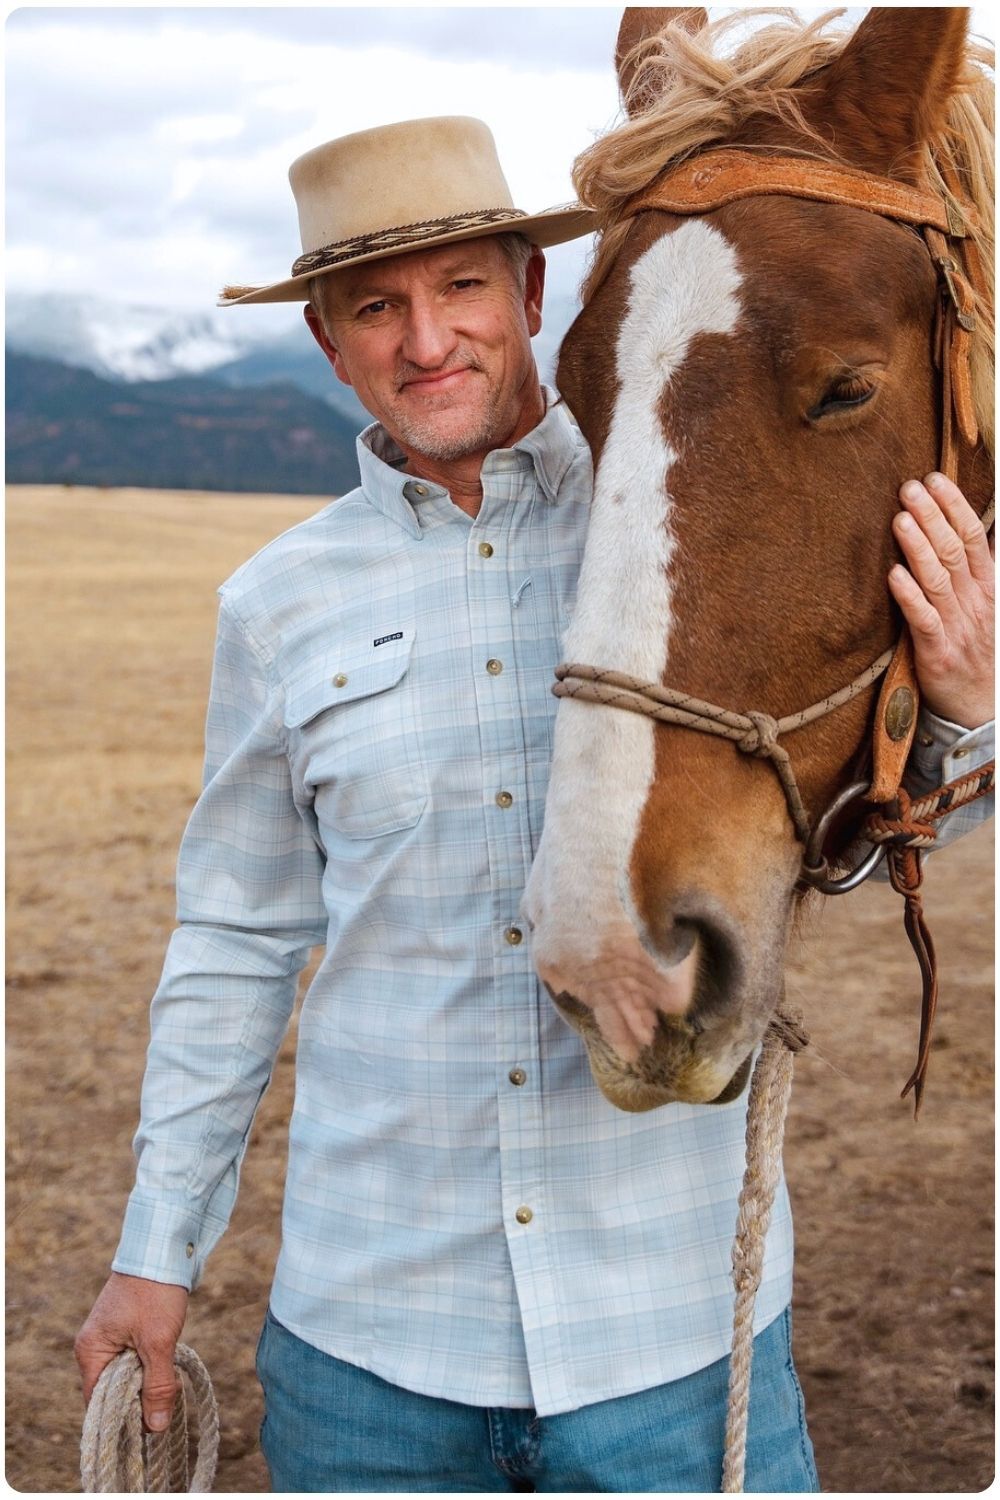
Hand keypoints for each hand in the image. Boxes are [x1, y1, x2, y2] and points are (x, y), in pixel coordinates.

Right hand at [75, 1272, 189, 1431]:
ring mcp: (109, 1336)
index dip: (122, 1418)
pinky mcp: (125, 1328)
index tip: (148, 1426)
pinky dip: (150, 1364)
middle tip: (164, 1403)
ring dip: (147, 1380)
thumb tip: (155, 1428)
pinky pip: (133, 1358)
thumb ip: (157, 1385)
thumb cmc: (155, 1292)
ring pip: (126, 1375)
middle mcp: (94, 1346)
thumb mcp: (159, 1342)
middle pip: (112, 1391)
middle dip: (138, 1399)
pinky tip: (167, 1362)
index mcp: (91, 1351)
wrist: (163, 1247)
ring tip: (168, 1381)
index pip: (97, 1403)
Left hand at [888, 472, 993, 727]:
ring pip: (938, 579)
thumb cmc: (978, 650)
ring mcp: (958, 627)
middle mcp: (977, 602)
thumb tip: (970, 530)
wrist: (982, 709)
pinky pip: (924, 620)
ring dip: (918, 546)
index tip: (936, 479)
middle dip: (933, 516)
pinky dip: (909, 596)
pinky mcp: (938, 653)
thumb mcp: (986, 605)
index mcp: (990, 586)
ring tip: (900, 518)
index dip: (955, 506)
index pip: (975, 537)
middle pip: (955, 551)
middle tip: (910, 487)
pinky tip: (894, 574)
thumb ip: (976, 570)